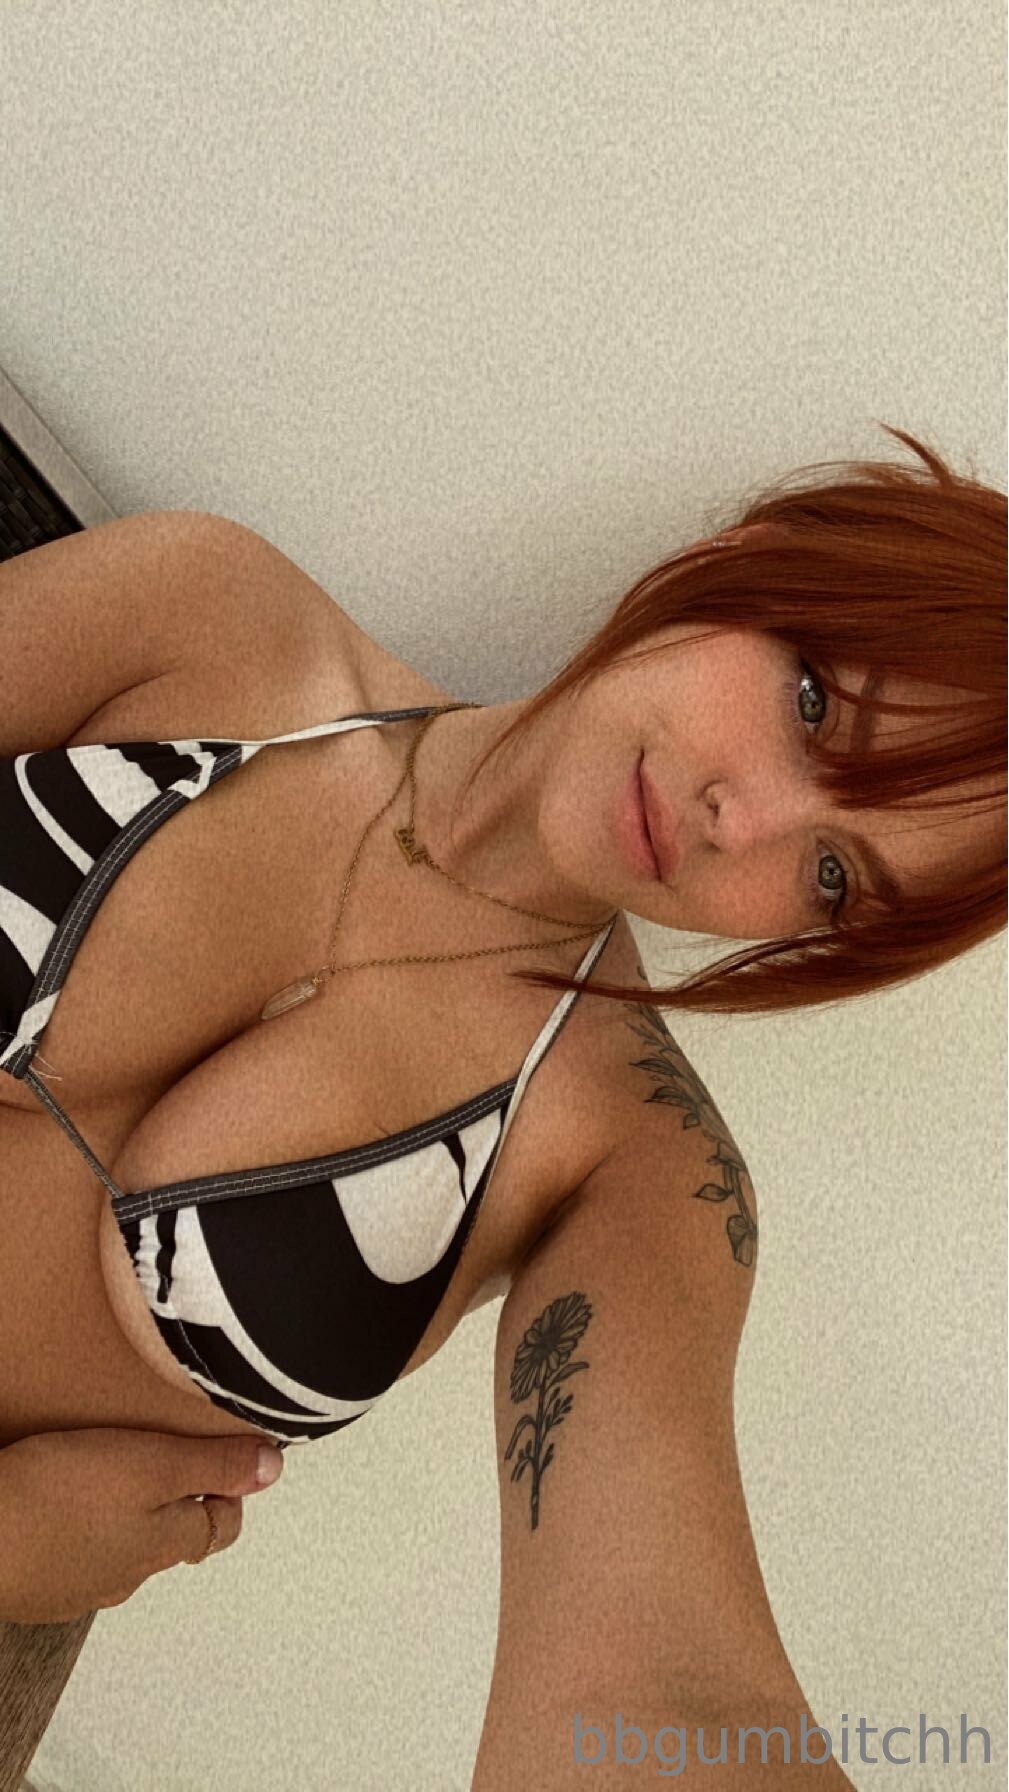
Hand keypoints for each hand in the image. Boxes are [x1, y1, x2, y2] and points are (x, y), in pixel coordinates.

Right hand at [0, 1426, 284, 1623]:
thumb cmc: (56, 1497)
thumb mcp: (151, 1463)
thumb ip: (212, 1465)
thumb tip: (274, 1468)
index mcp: (163, 1543)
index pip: (222, 1526)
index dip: (229, 1490)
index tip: (226, 1460)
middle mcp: (128, 1574)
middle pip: (174, 1538)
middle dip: (181, 1501)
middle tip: (172, 1460)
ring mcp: (80, 1586)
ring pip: (124, 1550)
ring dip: (127, 1518)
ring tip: (112, 1476)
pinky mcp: (39, 1585)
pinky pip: (76, 1556)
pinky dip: (80, 1533)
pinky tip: (62, 1507)